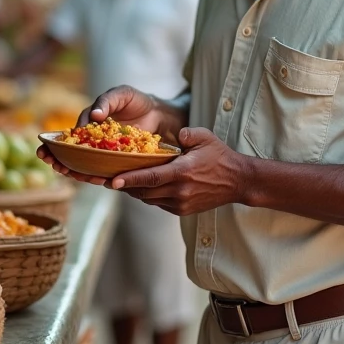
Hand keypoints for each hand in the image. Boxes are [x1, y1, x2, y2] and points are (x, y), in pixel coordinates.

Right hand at [36, 85, 184, 185]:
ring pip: (85, 164)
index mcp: (89, 122)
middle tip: (53, 165)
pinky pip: (104, 170)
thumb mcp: (121, 94)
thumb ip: (106, 102)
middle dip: (59, 160)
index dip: (56, 143)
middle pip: (72, 153)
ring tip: (68, 174)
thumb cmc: (136, 101)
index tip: (46, 150)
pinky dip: (97, 175)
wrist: (160, 114)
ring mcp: (105, 152)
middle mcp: (94, 139)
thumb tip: (94, 116)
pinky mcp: (117, 161)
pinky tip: (93, 179)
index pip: (70, 134)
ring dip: (74, 171)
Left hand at [109, 127, 248, 215]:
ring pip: (149, 199)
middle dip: (124, 186)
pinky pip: (158, 203)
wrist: (237, 181)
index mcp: (182, 172)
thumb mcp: (205, 137)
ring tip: (120, 181)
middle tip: (106, 179)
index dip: (129, 180)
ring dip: (134, 191)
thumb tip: (174, 134)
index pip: (150, 178)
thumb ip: (186, 133)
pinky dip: (148, 195)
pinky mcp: (182, 210)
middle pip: (144, 191)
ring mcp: (181, 203)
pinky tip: (141, 186)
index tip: (112, 181)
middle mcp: (179, 191)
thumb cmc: (220, 156)